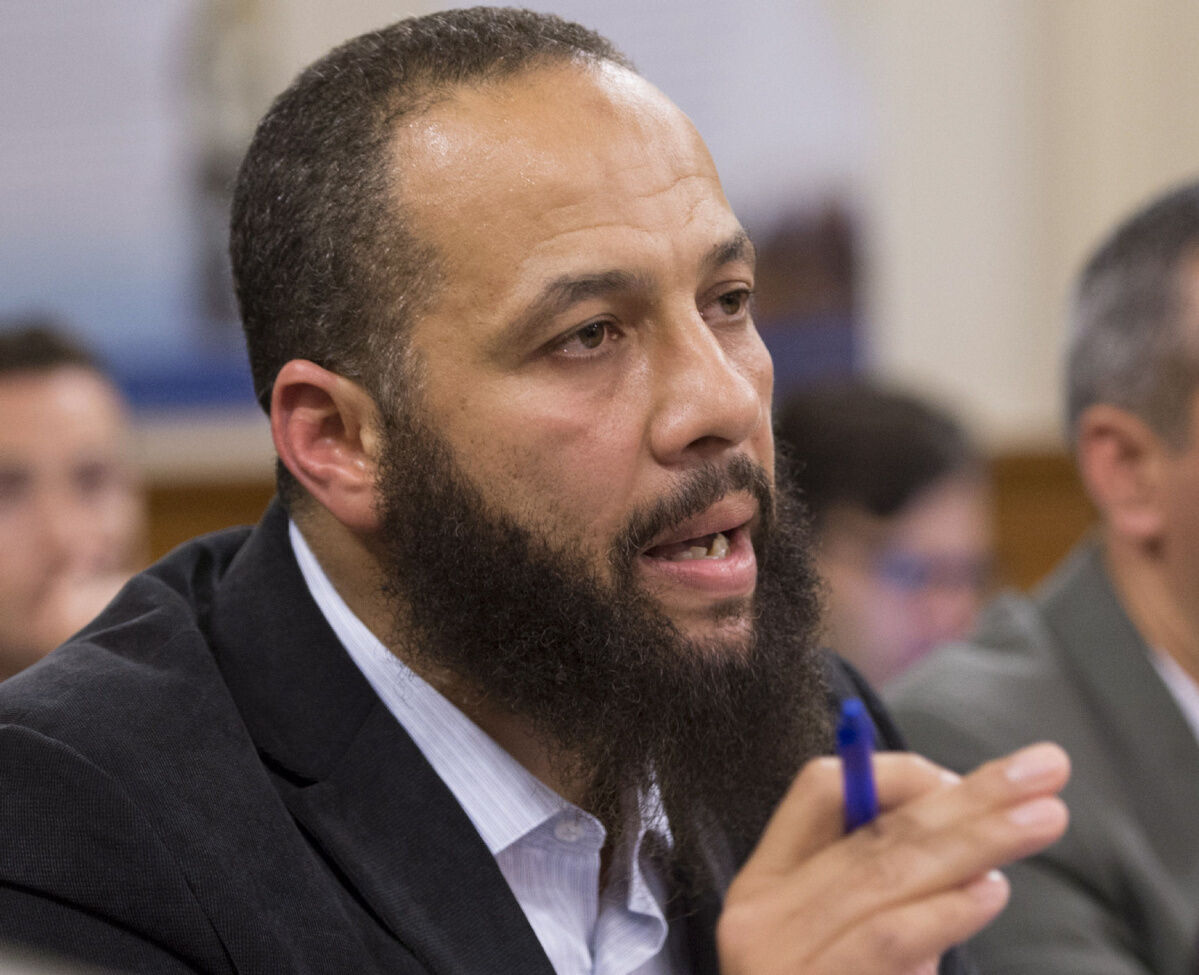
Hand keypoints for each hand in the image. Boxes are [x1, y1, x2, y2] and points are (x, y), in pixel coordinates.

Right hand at [717, 743, 1069, 973]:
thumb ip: (873, 880)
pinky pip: (884, 942)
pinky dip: (941, 913)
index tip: (966, 779)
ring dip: (973, 843)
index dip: (898, 774)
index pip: (817, 789)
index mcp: (763, 883)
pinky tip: (988, 893)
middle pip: (873, 831)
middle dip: (968, 797)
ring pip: (885, 876)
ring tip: (1038, 823)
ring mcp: (783, 964)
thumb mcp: (834, 936)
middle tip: (1044, 773)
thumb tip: (961, 810)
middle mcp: (761, 916)